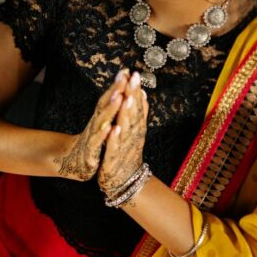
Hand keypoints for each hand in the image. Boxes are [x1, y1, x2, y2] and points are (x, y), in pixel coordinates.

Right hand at [53, 70, 126, 180]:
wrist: (73, 163)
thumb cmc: (91, 142)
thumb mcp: (101, 125)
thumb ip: (109, 109)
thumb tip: (121, 90)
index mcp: (100, 118)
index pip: (109, 98)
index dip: (117, 85)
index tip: (126, 70)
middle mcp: (95, 124)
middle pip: (104, 105)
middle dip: (114, 91)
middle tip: (123, 77)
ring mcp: (92, 136)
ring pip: (101, 121)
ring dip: (110, 109)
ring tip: (119, 97)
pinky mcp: (91, 151)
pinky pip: (98, 142)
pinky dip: (103, 135)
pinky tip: (110, 128)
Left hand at [98, 70, 148, 190]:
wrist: (124, 184)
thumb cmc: (127, 156)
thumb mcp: (134, 134)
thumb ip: (139, 114)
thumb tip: (143, 94)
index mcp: (136, 130)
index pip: (137, 108)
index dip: (136, 91)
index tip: (135, 73)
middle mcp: (133, 138)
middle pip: (134, 114)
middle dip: (134, 95)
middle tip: (135, 77)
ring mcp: (124, 149)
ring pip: (127, 129)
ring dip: (127, 113)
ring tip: (127, 97)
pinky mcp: (114, 161)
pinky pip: (114, 148)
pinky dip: (115, 138)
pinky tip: (115, 128)